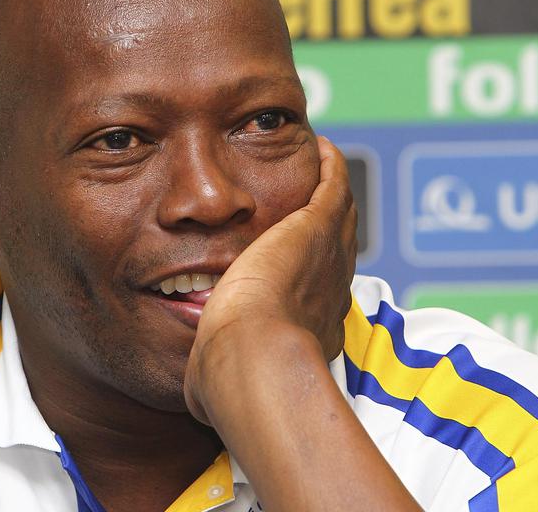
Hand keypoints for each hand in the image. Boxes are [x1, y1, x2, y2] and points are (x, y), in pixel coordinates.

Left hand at [185, 136, 357, 422]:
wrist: (249, 358)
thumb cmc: (232, 382)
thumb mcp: (224, 380)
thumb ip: (215, 374)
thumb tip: (198, 390)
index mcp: (309, 329)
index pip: (315, 297)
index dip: (309, 280)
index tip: (296, 267)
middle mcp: (329, 293)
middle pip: (336, 251)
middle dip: (324, 229)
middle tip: (311, 204)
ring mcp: (327, 257)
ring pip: (339, 215)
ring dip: (329, 191)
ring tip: (320, 167)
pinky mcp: (315, 226)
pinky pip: (332, 184)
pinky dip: (329, 166)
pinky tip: (320, 146)